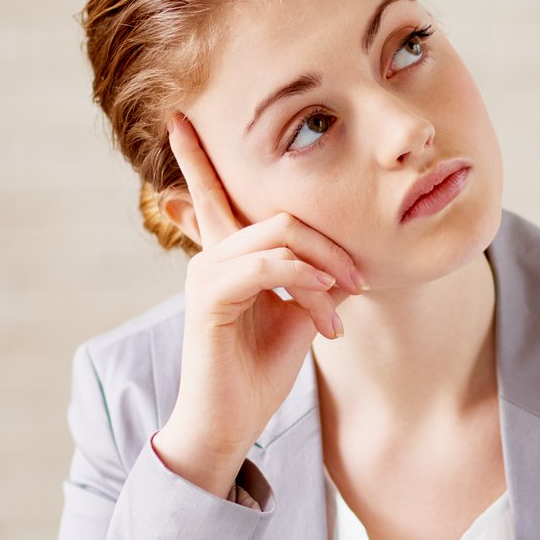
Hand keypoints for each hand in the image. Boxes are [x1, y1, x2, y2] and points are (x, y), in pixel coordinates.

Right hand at [158, 113, 365, 483]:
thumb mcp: (296, 315)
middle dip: (330, 247)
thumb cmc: (260, 370)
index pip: (212, 193)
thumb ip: (309, 278)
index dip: (197, 156)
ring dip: (324, 269)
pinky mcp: (209, 298)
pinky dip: (302, 279)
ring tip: (342, 308)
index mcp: (228, 254)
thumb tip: (339, 263)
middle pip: (282, 216)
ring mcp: (206, 274)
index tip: (181, 117)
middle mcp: (211, 256)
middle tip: (359, 284)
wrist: (230, 423)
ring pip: (280, 237)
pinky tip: (324, 304)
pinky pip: (267, 267)